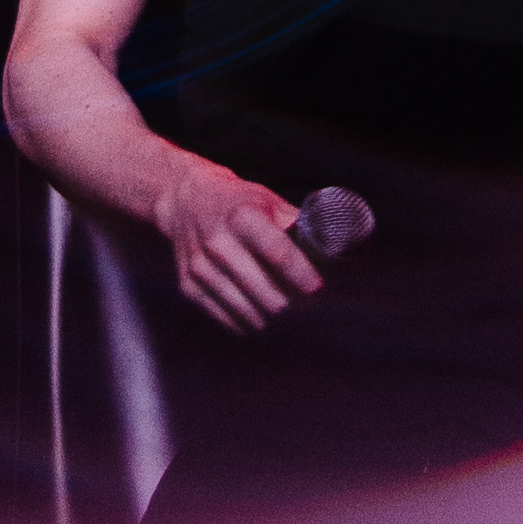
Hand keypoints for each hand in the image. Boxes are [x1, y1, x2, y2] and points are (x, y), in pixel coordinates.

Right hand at [153, 159, 322, 332]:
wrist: (184, 202)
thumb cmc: (236, 202)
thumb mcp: (268, 201)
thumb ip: (298, 225)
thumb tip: (337, 249)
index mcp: (242, 216)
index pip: (278, 254)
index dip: (303, 276)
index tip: (318, 289)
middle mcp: (218, 243)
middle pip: (268, 297)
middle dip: (295, 305)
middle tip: (307, 300)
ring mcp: (201, 269)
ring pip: (252, 315)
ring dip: (275, 317)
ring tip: (287, 305)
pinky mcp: (190, 289)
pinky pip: (231, 322)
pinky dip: (251, 321)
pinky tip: (261, 309)